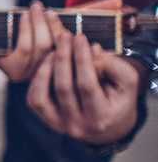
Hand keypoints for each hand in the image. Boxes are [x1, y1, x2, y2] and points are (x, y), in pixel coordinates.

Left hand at [9, 5, 144, 144]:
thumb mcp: (127, 82)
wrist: (110, 124)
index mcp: (101, 118)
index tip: (80, 37)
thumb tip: (92, 51)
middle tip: (64, 36)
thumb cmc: (119, 98)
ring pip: (42, 96)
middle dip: (63, 58)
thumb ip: (114, 67)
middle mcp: (78, 126)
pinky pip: (34, 100)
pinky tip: (46, 63)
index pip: (87, 85)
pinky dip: (37, 80)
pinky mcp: (47, 121)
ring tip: (55, 49)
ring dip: (46, 68)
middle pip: (63, 88)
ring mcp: (59, 125)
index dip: (82, 59)